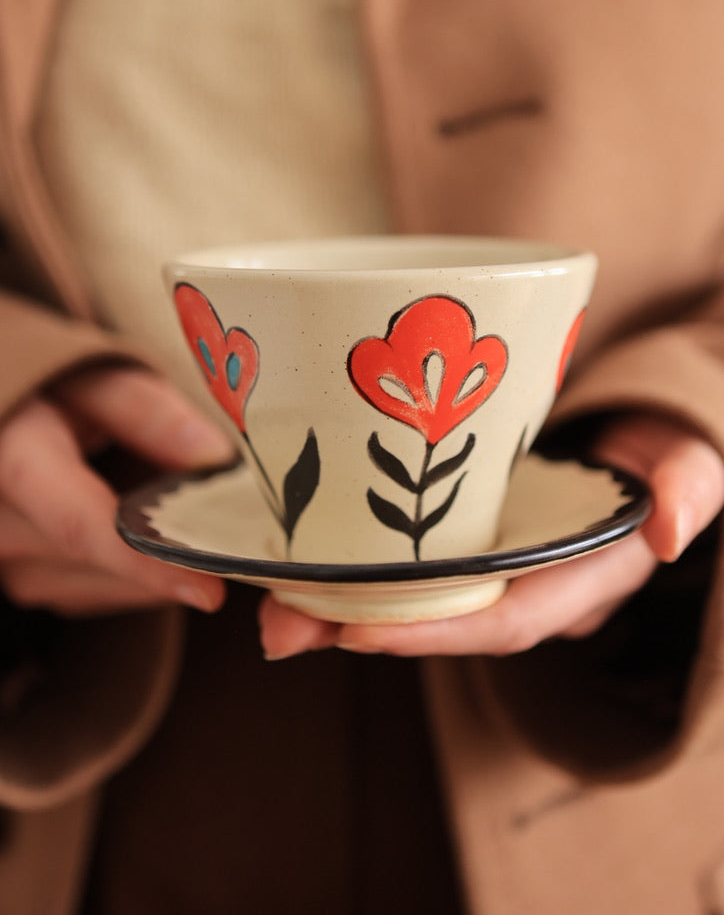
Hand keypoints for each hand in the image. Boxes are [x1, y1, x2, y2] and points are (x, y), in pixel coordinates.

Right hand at [0, 364, 234, 616]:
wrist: (8, 410)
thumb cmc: (50, 383)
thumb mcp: (93, 377)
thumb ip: (148, 412)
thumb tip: (216, 457)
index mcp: (10, 455)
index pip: (77, 523)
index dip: (146, 561)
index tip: (210, 590)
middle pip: (99, 561)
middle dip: (170, 554)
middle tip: (235, 531)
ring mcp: (5, 555)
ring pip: (98, 586)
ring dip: (151, 566)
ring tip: (184, 519)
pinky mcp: (21, 576)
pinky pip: (88, 592)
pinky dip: (128, 572)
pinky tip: (146, 534)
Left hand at [258, 413, 723, 658]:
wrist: (644, 436)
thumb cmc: (664, 449)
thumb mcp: (688, 458)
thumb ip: (689, 483)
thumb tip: (669, 529)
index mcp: (581, 580)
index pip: (505, 620)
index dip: (433, 631)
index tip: (355, 631)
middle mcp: (530, 586)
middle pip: (440, 622)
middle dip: (358, 630)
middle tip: (277, 626)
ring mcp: (494, 563)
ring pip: (412, 596)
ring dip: (338, 603)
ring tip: (265, 598)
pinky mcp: (465, 534)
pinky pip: (407, 559)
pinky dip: (353, 562)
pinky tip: (298, 550)